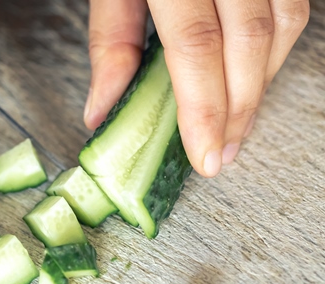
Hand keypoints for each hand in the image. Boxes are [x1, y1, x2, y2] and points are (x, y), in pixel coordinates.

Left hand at [84, 0, 309, 176]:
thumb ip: (111, 40)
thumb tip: (102, 110)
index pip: (196, 44)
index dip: (203, 107)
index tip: (204, 155)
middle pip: (249, 41)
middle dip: (238, 109)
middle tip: (221, 153)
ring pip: (283, 23)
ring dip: (261, 83)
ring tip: (236, 125)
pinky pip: (293, 3)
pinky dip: (274, 49)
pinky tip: (253, 77)